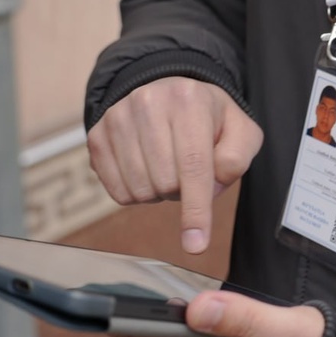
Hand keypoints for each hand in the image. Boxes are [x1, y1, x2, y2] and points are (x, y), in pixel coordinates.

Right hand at [88, 77, 262, 253]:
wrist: (165, 91)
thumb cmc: (207, 118)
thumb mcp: (239, 130)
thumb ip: (236, 158)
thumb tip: (211, 188)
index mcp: (189, 100)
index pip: (193, 166)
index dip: (196, 210)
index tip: (196, 245)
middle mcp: (147, 102)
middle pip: (166, 183)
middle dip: (182, 191)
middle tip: (187, 170)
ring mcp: (116, 118)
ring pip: (139, 190)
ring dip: (159, 193)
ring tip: (166, 166)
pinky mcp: (96, 135)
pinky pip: (117, 192)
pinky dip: (136, 193)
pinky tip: (145, 170)